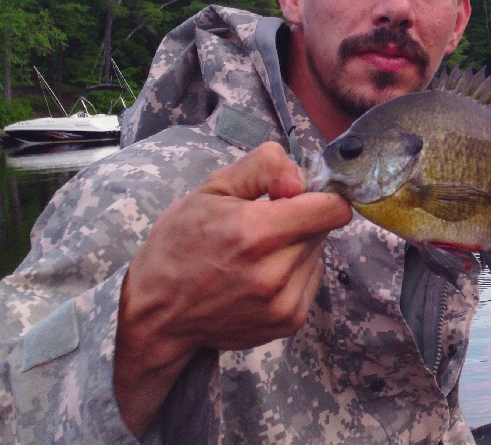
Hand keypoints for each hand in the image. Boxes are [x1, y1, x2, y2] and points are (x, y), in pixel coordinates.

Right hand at [114, 142, 351, 435]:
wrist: (158, 313)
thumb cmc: (181, 244)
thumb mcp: (212, 188)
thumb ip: (264, 167)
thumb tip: (302, 178)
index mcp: (255, 232)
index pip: (332, 209)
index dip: (320, 195)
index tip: (298, 196)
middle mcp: (274, 272)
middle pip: (324, 229)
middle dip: (303, 220)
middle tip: (266, 224)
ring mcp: (283, 302)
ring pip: (318, 254)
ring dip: (298, 247)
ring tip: (258, 253)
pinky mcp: (289, 322)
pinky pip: (311, 281)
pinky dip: (294, 273)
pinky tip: (261, 275)